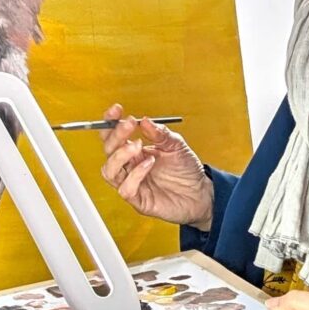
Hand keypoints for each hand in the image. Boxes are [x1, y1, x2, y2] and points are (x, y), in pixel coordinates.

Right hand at [99, 103, 213, 229]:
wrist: (200, 193)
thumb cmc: (186, 170)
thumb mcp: (176, 145)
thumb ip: (160, 133)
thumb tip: (144, 121)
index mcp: (135, 151)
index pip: (113, 136)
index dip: (111, 122)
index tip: (116, 109)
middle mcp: (130, 166)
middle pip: (108, 150)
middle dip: (116, 135)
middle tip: (129, 125)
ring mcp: (132, 182)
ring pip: (109, 171)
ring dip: (120, 155)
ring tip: (139, 145)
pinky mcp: (139, 199)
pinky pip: (126, 188)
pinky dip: (135, 174)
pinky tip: (149, 164)